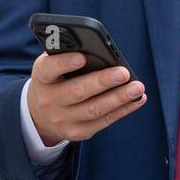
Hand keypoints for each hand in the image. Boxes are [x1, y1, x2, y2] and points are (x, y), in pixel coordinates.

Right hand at [27, 51, 146, 145]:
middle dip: (103, 82)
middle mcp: (49, 100)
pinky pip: (103, 122)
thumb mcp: (53, 64)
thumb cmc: (56, 79)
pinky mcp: (77, 132)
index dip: (64, 63)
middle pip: (77, 92)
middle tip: (124, 72)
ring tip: (138, 87)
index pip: (49, 69)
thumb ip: (68, 53)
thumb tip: (97, 46)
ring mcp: (62, 120)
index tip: (82, 57)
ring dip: (119, 98)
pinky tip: (137, 100)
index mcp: (42, 77)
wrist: (42, 113)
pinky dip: (123, 110)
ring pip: (94, 110)